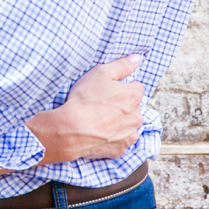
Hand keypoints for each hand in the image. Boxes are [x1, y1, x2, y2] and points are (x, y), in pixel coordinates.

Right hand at [27, 54, 144, 163]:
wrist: (71, 130)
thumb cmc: (84, 100)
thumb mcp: (100, 73)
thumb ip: (122, 65)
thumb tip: (137, 59)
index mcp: (134, 97)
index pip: (136, 87)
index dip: (121, 87)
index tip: (108, 90)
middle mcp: (137, 117)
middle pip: (133, 107)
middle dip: (122, 105)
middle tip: (101, 105)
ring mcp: (129, 135)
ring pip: (128, 125)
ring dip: (119, 122)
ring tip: (99, 119)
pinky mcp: (120, 149)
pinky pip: (120, 141)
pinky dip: (112, 137)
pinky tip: (99, 132)